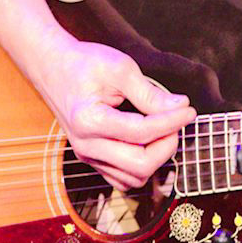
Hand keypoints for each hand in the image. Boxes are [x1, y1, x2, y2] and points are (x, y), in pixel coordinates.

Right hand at [26, 26, 195, 191]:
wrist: (52, 68)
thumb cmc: (84, 64)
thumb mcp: (120, 68)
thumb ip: (150, 93)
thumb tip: (180, 107)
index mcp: (90, 121)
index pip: (142, 133)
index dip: (172, 122)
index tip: (189, 109)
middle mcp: (86, 146)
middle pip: (140, 165)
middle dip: (167, 145)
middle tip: (176, 121)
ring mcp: (87, 156)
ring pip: (133, 179)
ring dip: (156, 158)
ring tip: (164, 130)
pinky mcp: (91, 159)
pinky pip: (123, 178)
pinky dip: (142, 166)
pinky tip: (150, 141)